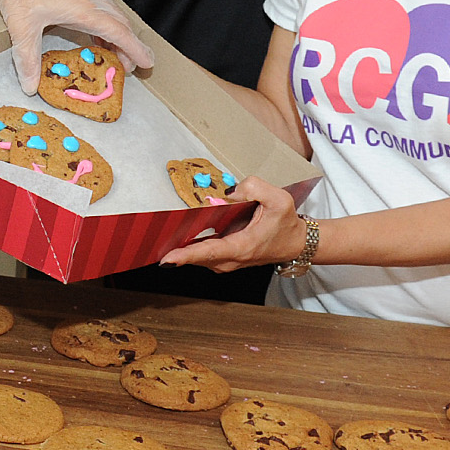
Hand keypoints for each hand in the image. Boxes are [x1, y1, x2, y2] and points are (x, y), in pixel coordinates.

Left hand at [0, 0, 154, 92]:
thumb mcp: (22, 28)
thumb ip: (28, 59)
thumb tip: (30, 85)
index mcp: (84, 9)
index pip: (118, 33)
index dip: (135, 49)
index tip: (148, 63)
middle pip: (118, 23)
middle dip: (128, 45)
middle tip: (130, 65)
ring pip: (107, 13)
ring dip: (114, 32)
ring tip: (113, 52)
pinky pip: (95, 4)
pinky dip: (100, 20)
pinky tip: (91, 28)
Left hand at [160, 176, 309, 271]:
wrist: (295, 242)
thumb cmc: (287, 223)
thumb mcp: (279, 199)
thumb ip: (254, 188)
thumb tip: (229, 192)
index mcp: (243, 247)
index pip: (210, 252)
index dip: (186, 256)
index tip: (166, 259)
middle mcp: (232, 259)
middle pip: (197, 256)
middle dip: (175, 249)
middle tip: (154, 238)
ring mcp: (227, 262)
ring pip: (197, 256)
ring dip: (181, 247)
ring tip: (163, 233)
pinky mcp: (224, 259)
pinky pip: (202, 253)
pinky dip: (190, 246)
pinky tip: (180, 233)